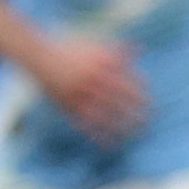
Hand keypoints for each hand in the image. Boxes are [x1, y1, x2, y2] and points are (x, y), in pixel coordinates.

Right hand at [23, 35, 149, 141]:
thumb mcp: (94, 44)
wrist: (37, 55)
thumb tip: (141, 50)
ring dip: (124, 125)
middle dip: (139, 109)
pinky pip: (87, 123)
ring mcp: (80, 93)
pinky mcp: (68, 105)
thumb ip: (117, 49)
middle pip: (123, 97)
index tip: (150, 101)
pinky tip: (111, 144)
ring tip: (136, 134)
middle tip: (150, 120)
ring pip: (107, 113)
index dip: (143, 91)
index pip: (130, 78)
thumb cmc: (69, 49)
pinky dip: (100, 135)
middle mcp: (93, 78)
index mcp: (102, 62)